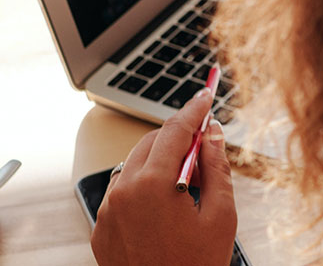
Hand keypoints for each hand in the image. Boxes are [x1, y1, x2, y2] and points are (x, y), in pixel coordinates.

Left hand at [92, 91, 236, 265]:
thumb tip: (213, 135)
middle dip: (178, 136)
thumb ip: (216, 167)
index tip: (206, 94)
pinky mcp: (101, 228)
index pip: (175, 130)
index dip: (194, 109)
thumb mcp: (221, 214)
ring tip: (189, 184)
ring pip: (134, 166)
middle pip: (151, 143)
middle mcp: (123, 193)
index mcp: (153, 185)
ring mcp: (108, 211)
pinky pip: (123, 192)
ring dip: (160, 162)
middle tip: (206, 144)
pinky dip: (144, 187)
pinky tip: (167, 205)